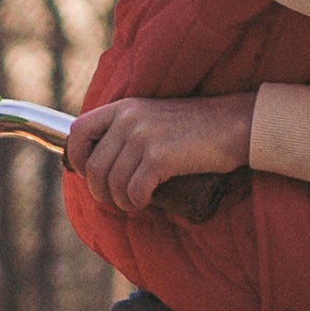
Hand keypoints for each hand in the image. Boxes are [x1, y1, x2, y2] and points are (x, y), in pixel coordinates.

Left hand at [64, 92, 255, 213]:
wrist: (234, 124)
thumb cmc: (197, 127)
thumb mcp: (154, 116)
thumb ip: (128, 129)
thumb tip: (104, 161)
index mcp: (123, 107)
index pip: (77, 131)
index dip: (74, 157)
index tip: (85, 173)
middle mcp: (128, 119)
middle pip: (93, 166)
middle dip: (100, 190)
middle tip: (115, 199)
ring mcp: (143, 137)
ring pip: (112, 183)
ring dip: (120, 201)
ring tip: (133, 203)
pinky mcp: (159, 157)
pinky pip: (133, 191)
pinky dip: (136, 202)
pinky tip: (145, 202)